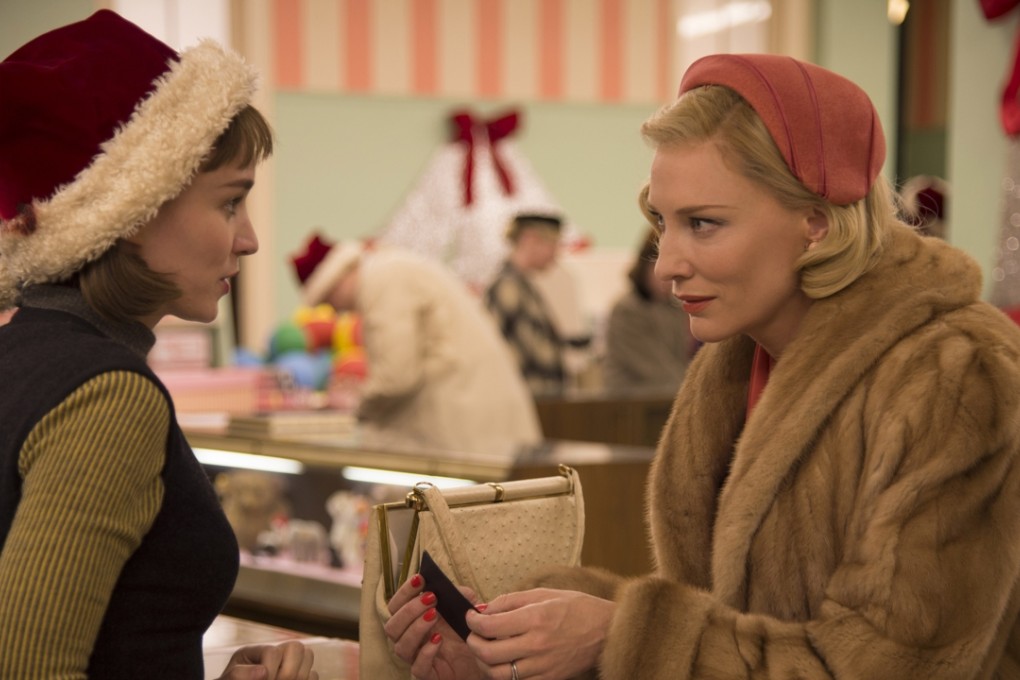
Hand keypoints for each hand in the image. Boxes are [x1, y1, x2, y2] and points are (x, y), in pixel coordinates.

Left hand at [217, 640, 317, 679]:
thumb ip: (237, 675)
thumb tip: (263, 672)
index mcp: (255, 653)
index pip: (272, 652)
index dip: (270, 670)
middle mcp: (276, 653)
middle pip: (297, 647)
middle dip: (289, 672)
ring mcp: (289, 664)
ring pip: (308, 656)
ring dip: (298, 677)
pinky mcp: (300, 677)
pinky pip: (313, 675)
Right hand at [384, 573, 483, 679]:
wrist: (482, 658)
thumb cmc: (467, 630)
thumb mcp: (467, 608)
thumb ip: (460, 595)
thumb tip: (452, 588)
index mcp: (413, 620)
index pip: (396, 606)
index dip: (404, 592)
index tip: (420, 579)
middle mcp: (410, 639)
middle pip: (391, 626)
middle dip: (409, 610)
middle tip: (431, 598)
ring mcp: (416, 658)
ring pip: (400, 647)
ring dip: (415, 628)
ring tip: (434, 615)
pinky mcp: (427, 675)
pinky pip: (417, 668)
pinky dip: (426, 652)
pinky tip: (438, 640)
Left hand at [465, 588, 612, 679]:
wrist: (608, 631)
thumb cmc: (578, 608)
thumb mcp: (544, 594)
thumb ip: (512, 601)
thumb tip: (486, 609)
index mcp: (535, 619)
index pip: (490, 625)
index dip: (473, 622)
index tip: (471, 618)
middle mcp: (537, 645)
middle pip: (489, 653)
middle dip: (473, 644)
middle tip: (473, 636)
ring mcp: (543, 665)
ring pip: (499, 674)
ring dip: (485, 663)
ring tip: (485, 651)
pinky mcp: (549, 679)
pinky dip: (505, 674)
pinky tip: (505, 662)